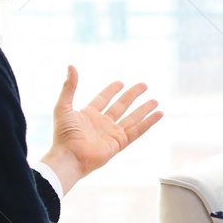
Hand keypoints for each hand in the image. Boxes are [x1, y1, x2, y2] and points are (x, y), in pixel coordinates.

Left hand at [41, 66, 162, 191]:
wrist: (69, 157)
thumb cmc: (63, 134)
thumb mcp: (63, 107)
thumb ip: (69, 87)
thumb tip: (71, 66)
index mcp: (88, 115)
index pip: (103, 99)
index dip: (111, 90)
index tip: (120, 82)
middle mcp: (102, 123)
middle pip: (121, 106)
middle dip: (132, 95)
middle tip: (144, 85)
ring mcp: (112, 133)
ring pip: (132, 118)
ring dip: (143, 109)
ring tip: (155, 101)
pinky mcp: (120, 142)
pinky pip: (137, 131)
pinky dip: (148, 122)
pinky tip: (158, 114)